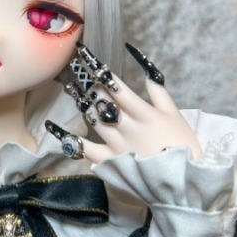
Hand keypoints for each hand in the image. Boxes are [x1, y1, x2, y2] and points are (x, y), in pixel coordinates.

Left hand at [46, 43, 201, 163]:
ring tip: (70, 87)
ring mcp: (115, 144)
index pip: (116, 87)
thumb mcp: (175, 115)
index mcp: (143, 113)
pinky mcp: (108, 160)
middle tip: (74, 65)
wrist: (182, 180)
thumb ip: (159, 93)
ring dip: (81, 102)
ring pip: (92, 118)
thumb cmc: (183, 146)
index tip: (87, 56)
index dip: (100, 71)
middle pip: (101, 100)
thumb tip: (146, 71)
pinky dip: (68, 138)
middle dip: (87, 81)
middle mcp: (126, 126)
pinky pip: (84, 148)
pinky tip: (53, 126)